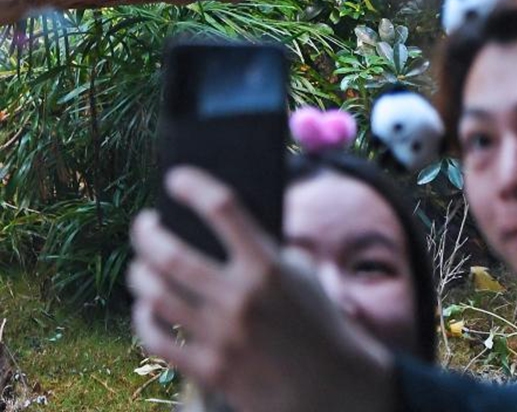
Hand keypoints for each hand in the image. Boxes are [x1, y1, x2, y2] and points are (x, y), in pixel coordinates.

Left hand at [128, 167, 395, 411]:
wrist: (330, 385)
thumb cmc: (315, 319)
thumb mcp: (299, 272)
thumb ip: (263, 249)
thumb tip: (216, 226)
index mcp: (267, 264)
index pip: (223, 208)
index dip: (195, 186)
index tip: (176, 177)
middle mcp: (241, 297)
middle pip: (173, 254)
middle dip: (147, 233)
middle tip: (144, 224)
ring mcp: (222, 336)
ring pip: (157, 294)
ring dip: (140, 273)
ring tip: (140, 264)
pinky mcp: (210, 371)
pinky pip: (157, 340)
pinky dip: (143, 318)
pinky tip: (145, 306)